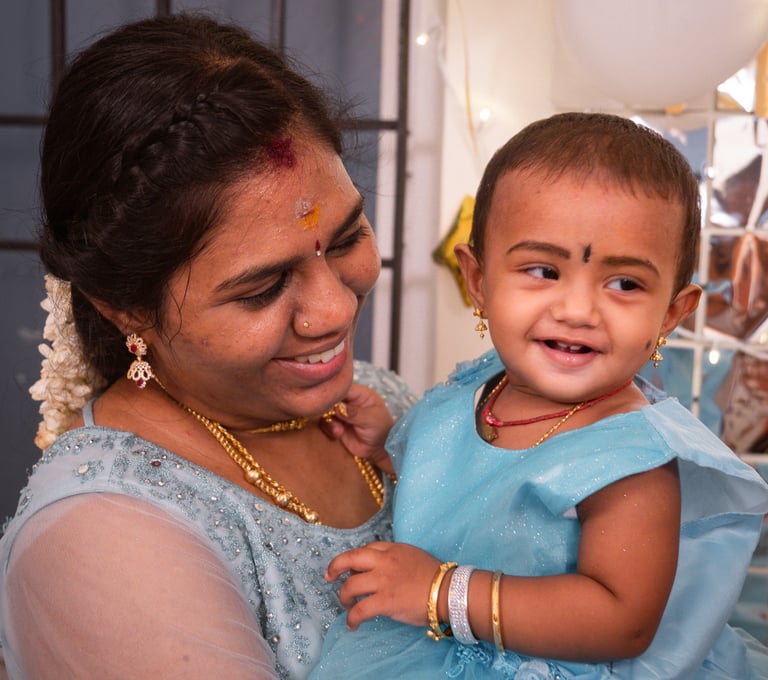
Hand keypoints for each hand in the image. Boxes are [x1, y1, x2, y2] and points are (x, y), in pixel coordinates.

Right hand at [321, 383, 394, 473]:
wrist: (379, 449)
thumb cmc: (381, 430)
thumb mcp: (371, 419)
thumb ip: (354, 413)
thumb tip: (338, 406)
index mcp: (360, 394)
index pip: (344, 387)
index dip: (334, 391)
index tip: (327, 399)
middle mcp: (349, 401)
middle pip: (331, 397)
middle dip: (328, 407)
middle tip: (331, 415)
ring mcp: (341, 413)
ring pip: (326, 410)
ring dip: (330, 421)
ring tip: (339, 431)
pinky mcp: (336, 425)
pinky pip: (325, 423)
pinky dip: (329, 429)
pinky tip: (338, 435)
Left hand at [324, 541, 440, 629]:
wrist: (448, 590)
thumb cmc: (435, 576)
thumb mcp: (413, 556)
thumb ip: (396, 559)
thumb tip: (382, 570)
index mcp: (393, 549)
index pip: (366, 549)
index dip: (355, 560)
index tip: (350, 568)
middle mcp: (384, 561)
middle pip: (350, 559)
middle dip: (335, 567)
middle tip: (328, 577)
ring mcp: (383, 581)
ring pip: (350, 585)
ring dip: (344, 597)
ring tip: (347, 606)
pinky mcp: (385, 601)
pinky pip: (359, 610)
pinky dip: (352, 619)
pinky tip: (352, 625)